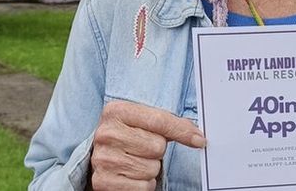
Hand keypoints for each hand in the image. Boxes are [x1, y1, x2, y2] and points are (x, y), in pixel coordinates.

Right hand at [91, 100, 205, 190]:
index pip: (159, 121)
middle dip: (157, 152)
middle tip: (144, 150)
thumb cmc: (126, 138)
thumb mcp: (142, 122)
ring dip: (150, 169)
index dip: (183, 132)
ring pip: (151, 168)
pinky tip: (132, 175)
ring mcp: (103, 159)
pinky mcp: (103, 182)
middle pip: (157, 146)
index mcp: (116, 112)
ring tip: (136, 162)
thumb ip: (169, 124)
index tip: (199, 140)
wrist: (97, 158)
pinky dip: (143, 185)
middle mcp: (106, 134)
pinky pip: (142, 187)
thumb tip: (197, 136)